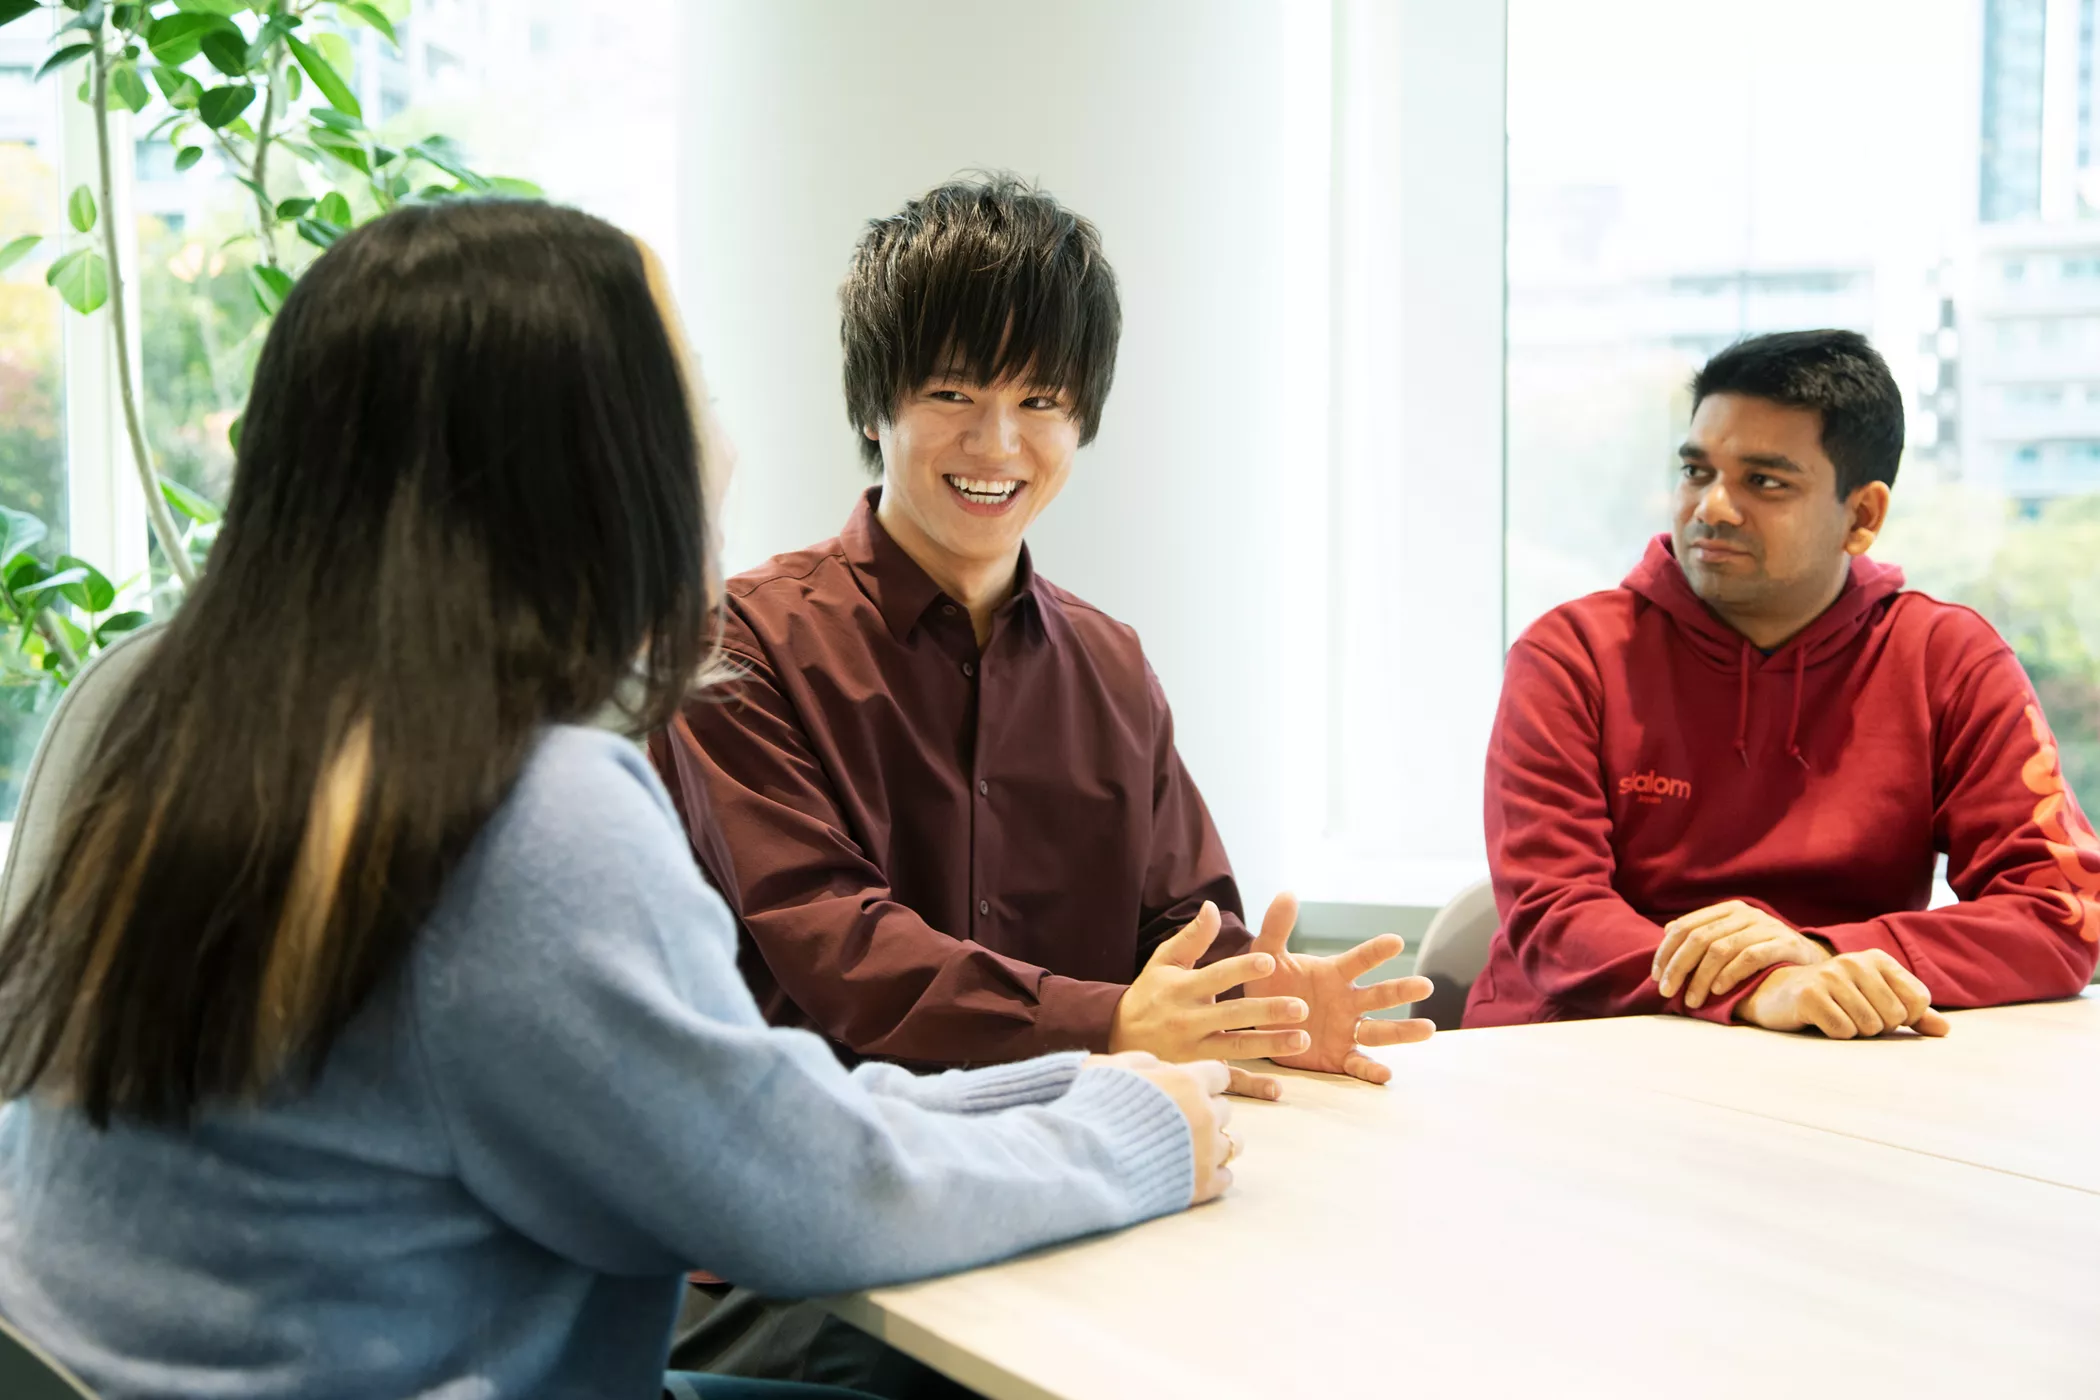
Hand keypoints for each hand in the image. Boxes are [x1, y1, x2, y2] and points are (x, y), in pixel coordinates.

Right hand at [1091, 1054, 1242, 1203]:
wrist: (1085, 1162)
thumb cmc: (1092, 1110)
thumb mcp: (1109, 1068)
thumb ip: (1139, 1060)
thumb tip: (1159, 1064)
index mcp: (1186, 1082)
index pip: (1219, 1074)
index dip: (1203, 1080)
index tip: (1189, 1088)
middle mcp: (1205, 1115)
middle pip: (1225, 1109)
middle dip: (1207, 1111)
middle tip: (1182, 1119)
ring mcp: (1207, 1152)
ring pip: (1233, 1143)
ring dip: (1215, 1142)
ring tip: (1191, 1147)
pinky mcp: (1202, 1185)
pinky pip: (1225, 1177)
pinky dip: (1212, 1174)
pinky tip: (1191, 1171)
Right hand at [1109, 902, 1310, 1087]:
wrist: (1117, 1038)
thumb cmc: (1148, 995)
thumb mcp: (1164, 962)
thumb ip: (1192, 937)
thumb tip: (1213, 906)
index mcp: (1182, 989)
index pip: (1216, 977)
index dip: (1242, 969)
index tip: (1271, 961)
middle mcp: (1188, 1020)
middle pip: (1232, 1014)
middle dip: (1267, 1011)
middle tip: (1301, 1006)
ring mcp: (1192, 1050)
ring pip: (1235, 1048)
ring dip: (1270, 1045)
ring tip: (1301, 1039)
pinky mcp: (1196, 1073)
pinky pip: (1226, 1082)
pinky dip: (1251, 1088)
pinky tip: (1277, 1089)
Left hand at [1241, 892, 1434, 1085]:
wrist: (1256, 1022)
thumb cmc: (1268, 984)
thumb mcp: (1266, 955)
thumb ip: (1277, 928)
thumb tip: (1287, 893)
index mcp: (1334, 975)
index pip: (1359, 961)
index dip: (1376, 951)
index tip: (1396, 941)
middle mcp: (1347, 1001)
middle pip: (1379, 996)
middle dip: (1401, 990)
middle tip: (1425, 985)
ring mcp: (1346, 1030)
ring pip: (1380, 1031)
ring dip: (1403, 1031)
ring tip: (1428, 1029)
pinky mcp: (1338, 1056)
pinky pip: (1358, 1064)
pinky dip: (1371, 1070)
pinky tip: (1386, 1074)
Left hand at [1653, 900, 1830, 1009]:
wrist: (1812, 960)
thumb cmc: (1764, 953)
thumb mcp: (1733, 938)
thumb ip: (1704, 934)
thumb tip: (1667, 931)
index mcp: (1728, 910)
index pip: (1685, 927)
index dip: (1666, 951)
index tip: (1656, 976)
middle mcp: (1746, 914)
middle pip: (1699, 938)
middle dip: (1678, 967)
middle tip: (1666, 992)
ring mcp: (1766, 926)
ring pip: (1721, 949)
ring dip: (1700, 977)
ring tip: (1691, 1000)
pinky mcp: (1784, 943)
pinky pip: (1750, 957)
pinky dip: (1729, 974)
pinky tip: (1717, 990)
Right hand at [1738, 951, 1951, 1038]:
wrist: (1779, 992)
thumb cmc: (1836, 998)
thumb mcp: (1876, 999)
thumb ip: (1913, 1013)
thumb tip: (1945, 1030)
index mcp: (1877, 958)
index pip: (1918, 1001)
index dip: (1904, 1017)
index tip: (1880, 1010)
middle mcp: (1855, 961)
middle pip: (1893, 1016)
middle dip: (1877, 1026)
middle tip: (1852, 1014)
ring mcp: (1830, 976)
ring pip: (1868, 1026)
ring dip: (1854, 1031)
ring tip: (1836, 1015)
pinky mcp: (1809, 995)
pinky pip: (1842, 1031)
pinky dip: (1834, 1034)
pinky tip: (1820, 1020)